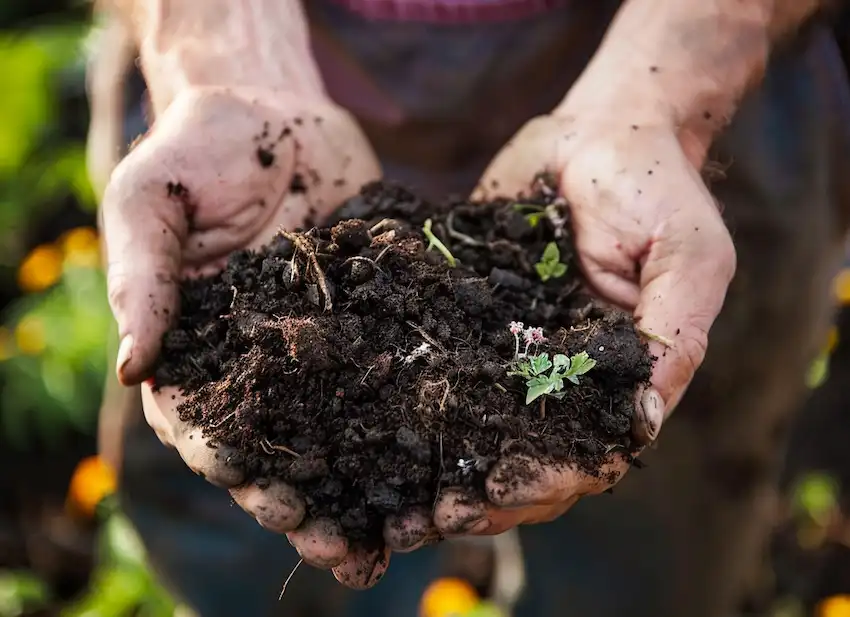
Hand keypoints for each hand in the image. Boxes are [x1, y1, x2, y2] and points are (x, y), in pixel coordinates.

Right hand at [101, 85, 408, 586]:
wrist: (275, 110)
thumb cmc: (199, 149)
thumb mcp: (153, 201)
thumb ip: (143, 278)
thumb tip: (131, 365)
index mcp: (195, 347)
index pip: (205, 424)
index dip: (235, 466)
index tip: (271, 496)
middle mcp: (257, 361)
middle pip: (275, 446)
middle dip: (303, 499)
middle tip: (342, 547)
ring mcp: (317, 346)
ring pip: (335, 429)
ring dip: (359, 484)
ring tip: (394, 534)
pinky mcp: (368, 320)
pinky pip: (386, 375)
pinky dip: (406, 421)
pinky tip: (437, 458)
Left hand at [426, 108, 734, 535]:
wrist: (598, 130)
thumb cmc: (654, 188)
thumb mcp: (685, 257)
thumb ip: (672, 336)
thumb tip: (643, 422)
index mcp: (614, 376)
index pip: (584, 453)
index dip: (543, 482)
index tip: (496, 496)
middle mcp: (559, 374)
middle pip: (522, 453)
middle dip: (481, 491)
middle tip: (431, 514)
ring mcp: (510, 347)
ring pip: (474, 423)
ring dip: (438, 464)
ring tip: (395, 496)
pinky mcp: (470, 312)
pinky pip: (439, 358)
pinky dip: (409, 395)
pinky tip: (371, 420)